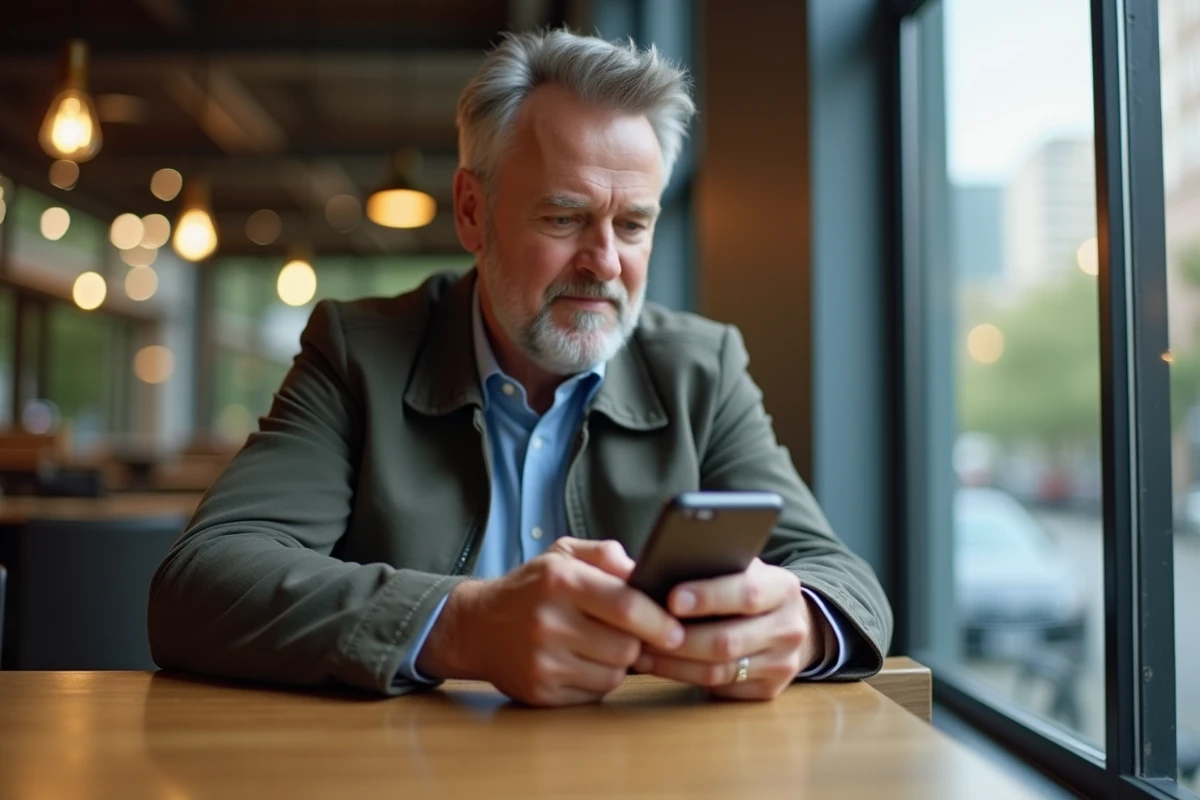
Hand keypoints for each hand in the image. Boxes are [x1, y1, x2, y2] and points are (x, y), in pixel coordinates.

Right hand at [416, 538, 684, 705]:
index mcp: (560, 580)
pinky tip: (582, 662)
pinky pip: (594, 693)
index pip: (626, 606)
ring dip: (618, 663)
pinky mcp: (540, 691)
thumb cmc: (531, 587)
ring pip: (613, 674)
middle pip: (625, 646)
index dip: (658, 621)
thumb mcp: (562, 555)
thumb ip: (604, 553)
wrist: (477, 627)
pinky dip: (598, 680)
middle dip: (638, 643)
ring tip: (601, 644)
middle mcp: (549, 621)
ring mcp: (543, 660)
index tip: (676, 629)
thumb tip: (642, 570)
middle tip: (632, 634)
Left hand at [632, 559, 822, 699]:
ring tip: (640, 652)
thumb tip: (631, 566)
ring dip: (674, 663)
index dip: (707, 597)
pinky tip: (658, 665)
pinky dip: (683, 677)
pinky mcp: (769, 691)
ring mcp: (782, 663)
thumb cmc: (743, 589)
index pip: (746, 593)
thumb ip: (697, 564)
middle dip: (680, 639)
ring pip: (719, 671)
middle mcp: (789, 627)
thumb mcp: (734, 568)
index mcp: (782, 587)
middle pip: (728, 640)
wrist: (784, 623)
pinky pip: (720, 688)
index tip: (671, 599)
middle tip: (643, 633)